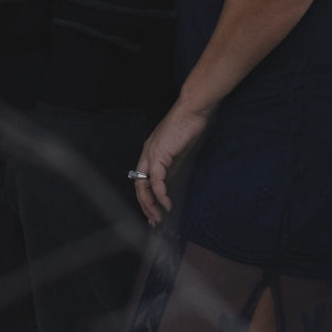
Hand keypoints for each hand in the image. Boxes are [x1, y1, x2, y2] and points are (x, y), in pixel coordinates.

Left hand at [133, 97, 210, 225]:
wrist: (192, 111)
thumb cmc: (188, 127)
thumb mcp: (179, 153)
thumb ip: (172, 168)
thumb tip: (170, 187)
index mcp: (150, 155)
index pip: (142, 181)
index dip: (146, 199)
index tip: (154, 213)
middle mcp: (147, 155)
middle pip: (139, 186)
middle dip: (145, 206)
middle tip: (154, 221)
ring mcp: (151, 155)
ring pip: (144, 185)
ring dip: (150, 204)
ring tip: (158, 217)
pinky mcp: (159, 155)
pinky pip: (157, 180)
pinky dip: (160, 194)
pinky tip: (166, 204)